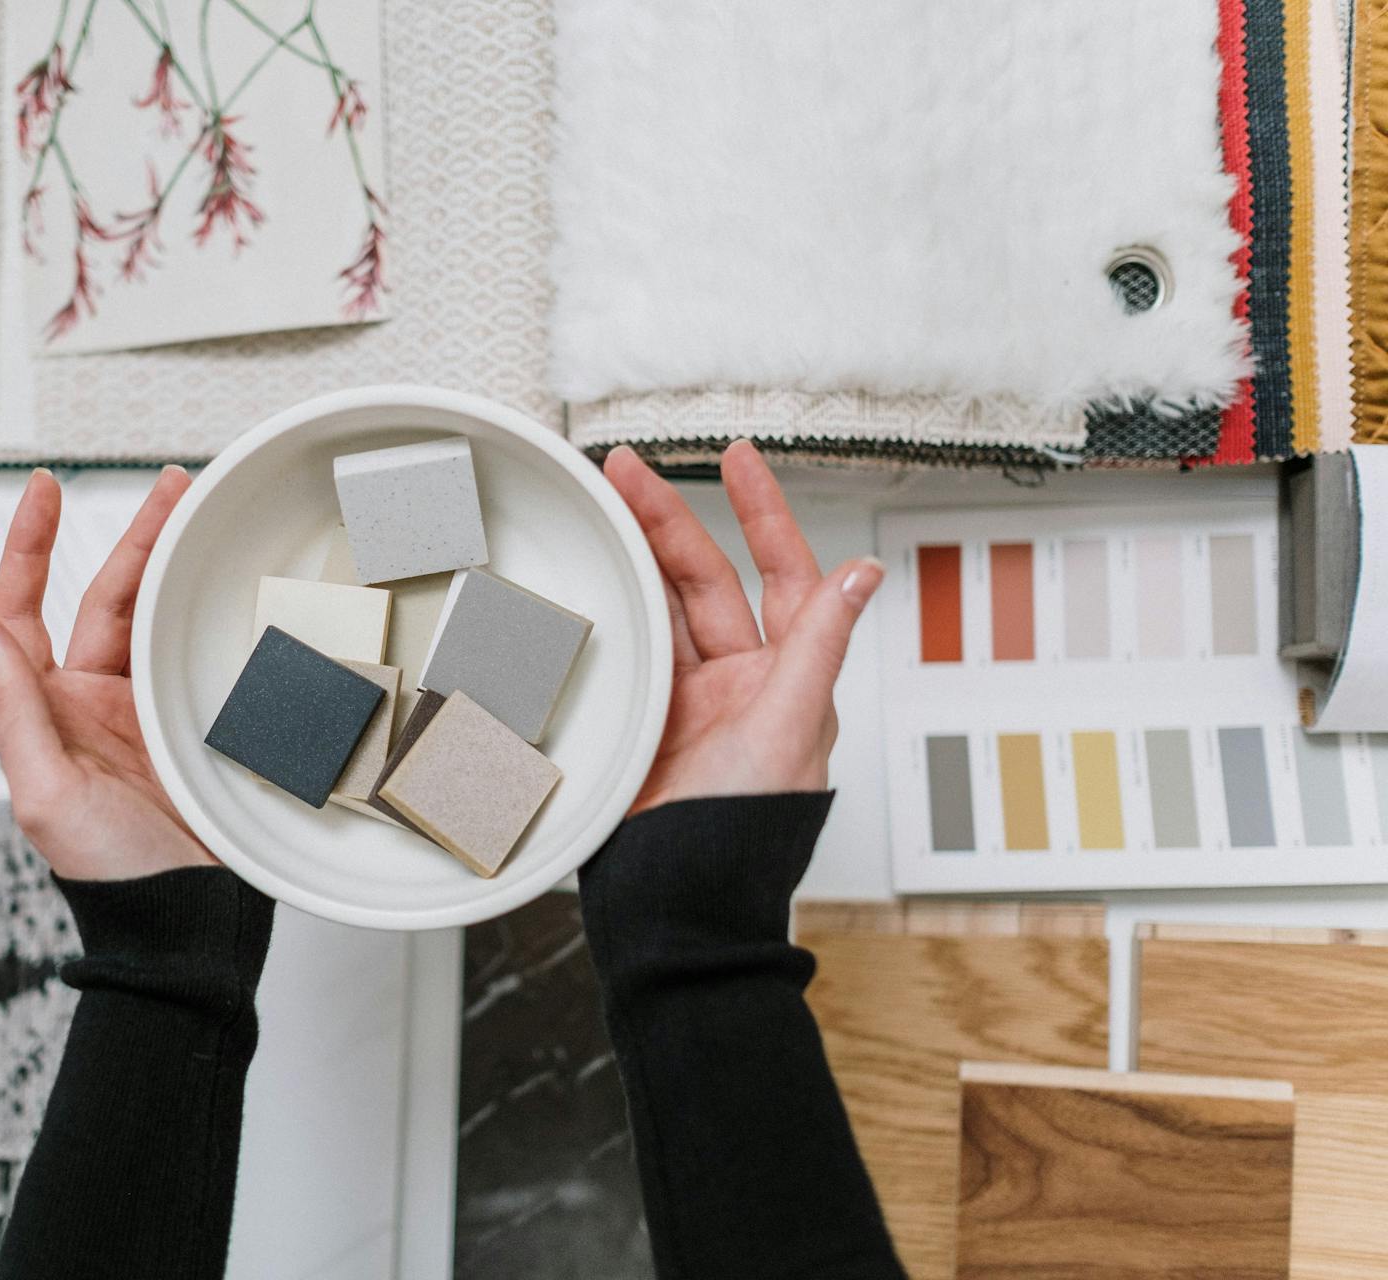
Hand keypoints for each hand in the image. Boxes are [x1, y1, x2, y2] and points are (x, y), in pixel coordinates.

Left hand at [0, 467, 216, 880]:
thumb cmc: (110, 878)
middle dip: (136, 538)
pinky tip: (233, 587)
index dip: (28, 548)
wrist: (187, 924)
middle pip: (107, 598)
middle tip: (171, 487)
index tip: (44, 490)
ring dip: (175, 568)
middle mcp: (92, 705)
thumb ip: (12, 706)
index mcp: (44, 712)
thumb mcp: (46, 793)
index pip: (20, 612)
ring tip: (204, 518)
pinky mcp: (197, 729)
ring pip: (157, 619)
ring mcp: (147, 714)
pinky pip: (201, 657)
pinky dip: (213, 617)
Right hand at [602, 442, 882, 810]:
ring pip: (657, 608)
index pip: (784, 574)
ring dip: (632, 559)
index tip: (739, 461)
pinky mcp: (637, 724)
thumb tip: (862, 577)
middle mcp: (737, 683)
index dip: (763, 514)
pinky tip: (586, 583)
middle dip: (667, 521)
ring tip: (600, 512)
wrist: (680, 902)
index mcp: (788, 679)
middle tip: (626, 472)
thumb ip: (819, 648)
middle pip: (702, 580)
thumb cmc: (747, 837)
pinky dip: (605, 615)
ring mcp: (682, 702)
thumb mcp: (790, 730)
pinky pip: (620, 652)